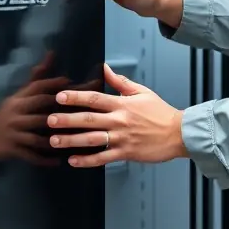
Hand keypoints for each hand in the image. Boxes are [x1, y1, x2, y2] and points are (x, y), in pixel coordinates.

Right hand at [0, 58, 68, 165]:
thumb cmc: (10, 115)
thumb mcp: (20, 95)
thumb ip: (38, 77)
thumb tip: (52, 53)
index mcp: (19, 99)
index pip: (37, 87)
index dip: (54, 83)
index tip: (71, 82)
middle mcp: (16, 112)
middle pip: (41, 108)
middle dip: (62, 109)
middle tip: (82, 112)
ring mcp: (14, 131)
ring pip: (38, 134)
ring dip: (56, 138)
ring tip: (75, 141)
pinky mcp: (12, 148)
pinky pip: (30, 154)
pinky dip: (44, 159)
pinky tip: (58, 161)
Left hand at [47, 63, 187, 168]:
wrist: (178, 133)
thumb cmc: (160, 112)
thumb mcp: (142, 92)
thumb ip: (121, 81)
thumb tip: (105, 68)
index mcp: (122, 104)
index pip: (95, 98)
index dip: (76, 97)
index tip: (60, 96)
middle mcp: (119, 120)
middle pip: (89, 119)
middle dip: (67, 120)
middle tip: (49, 120)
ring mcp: (122, 138)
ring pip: (92, 140)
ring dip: (71, 141)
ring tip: (54, 141)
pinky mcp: (125, 153)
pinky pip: (103, 158)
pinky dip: (87, 160)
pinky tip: (73, 161)